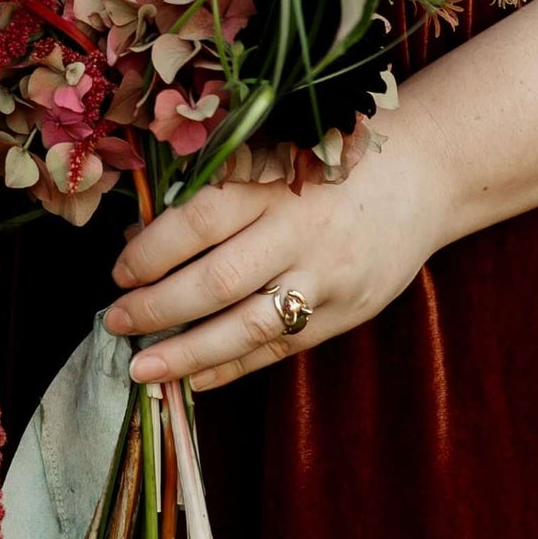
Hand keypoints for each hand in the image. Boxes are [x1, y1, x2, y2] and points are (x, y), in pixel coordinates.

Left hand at [106, 128, 451, 391]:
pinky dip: (233, 367)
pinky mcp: (345, 312)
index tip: (118, 272)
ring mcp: (324, 277)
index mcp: (273, 183)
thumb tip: (138, 236)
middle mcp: (298, 231)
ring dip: (188, 354)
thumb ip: (213, 195)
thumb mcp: (270, 159)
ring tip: (142, 370)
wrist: (422, 176)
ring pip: (247, 326)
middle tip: (115, 322)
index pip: (199, 221)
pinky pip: (279, 348)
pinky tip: (194, 379)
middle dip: (158, 308)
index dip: (152, 251)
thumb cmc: (327, 161)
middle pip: (217, 280)